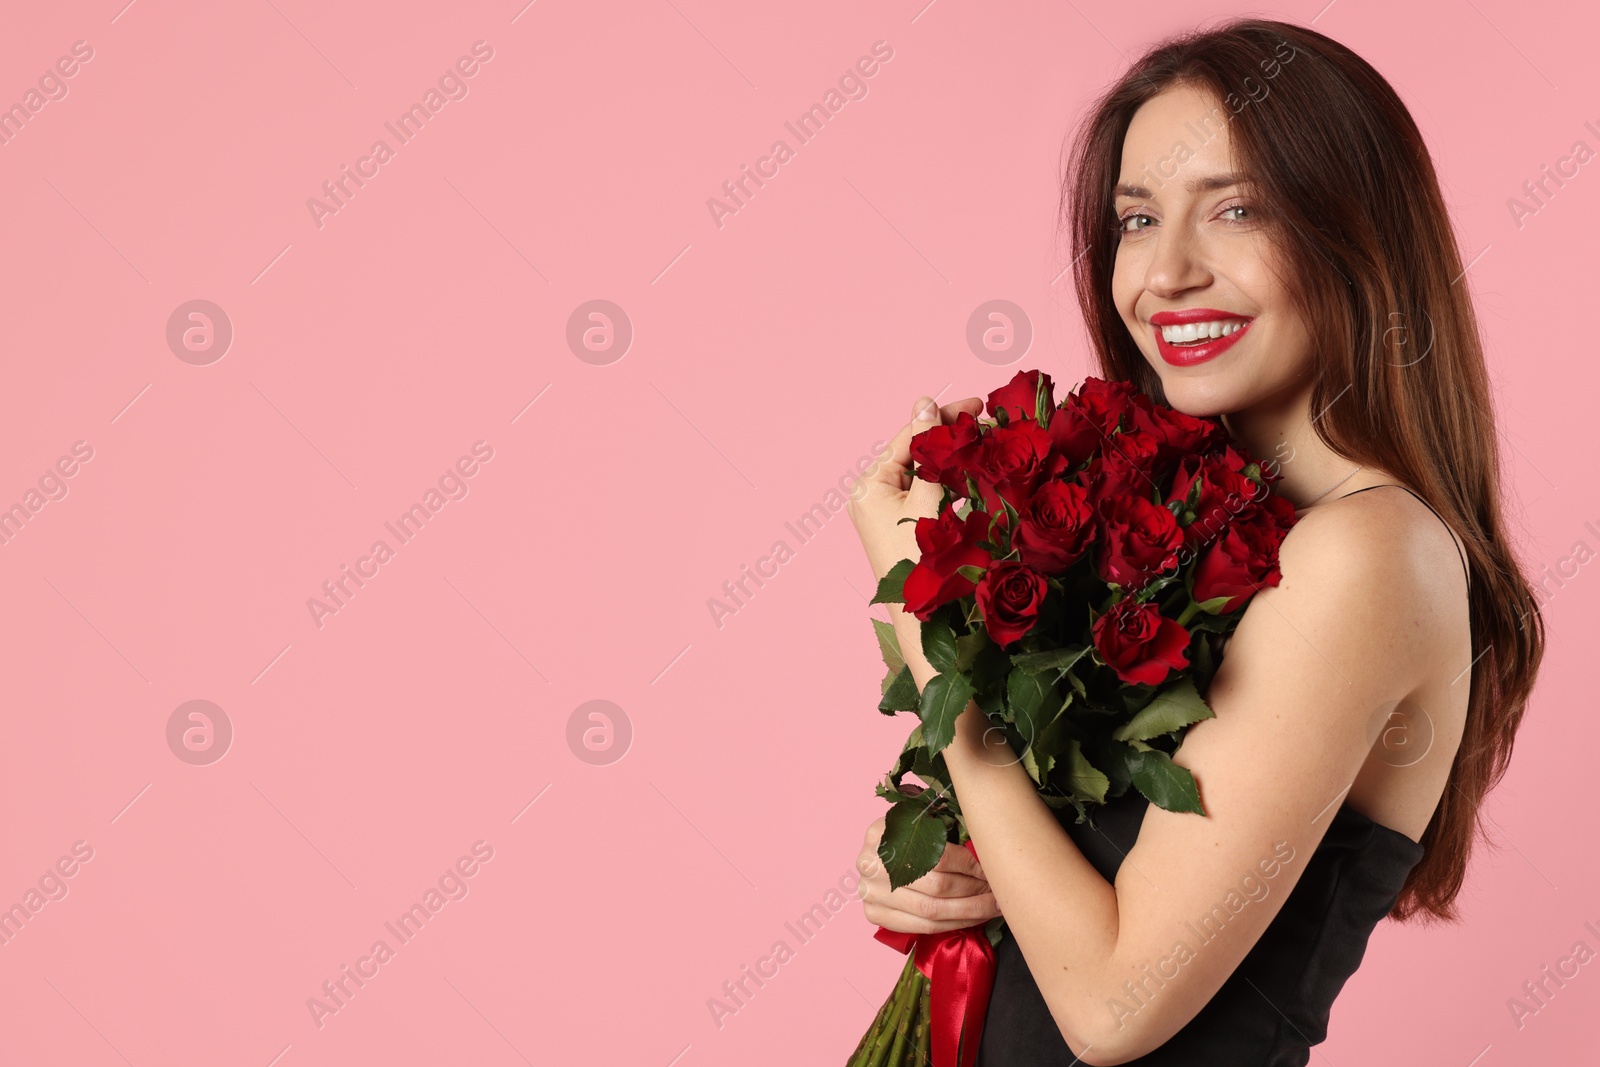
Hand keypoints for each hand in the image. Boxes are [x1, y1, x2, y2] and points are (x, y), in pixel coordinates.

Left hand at [845, 395, 983, 584]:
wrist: (922, 621)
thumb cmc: (921, 562)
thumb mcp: (927, 501)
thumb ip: (929, 452)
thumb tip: (925, 402)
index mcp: (870, 485)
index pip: (909, 436)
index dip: (944, 418)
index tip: (979, 406)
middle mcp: (873, 494)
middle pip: (918, 452)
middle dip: (954, 439)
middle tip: (991, 424)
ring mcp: (886, 510)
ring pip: (926, 473)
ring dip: (957, 460)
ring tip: (990, 447)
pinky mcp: (902, 524)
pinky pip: (927, 493)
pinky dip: (951, 484)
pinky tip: (976, 477)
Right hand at [855, 815, 1001, 933]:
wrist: (875, 857)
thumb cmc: (904, 836)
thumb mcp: (918, 823)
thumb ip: (943, 832)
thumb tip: (986, 849)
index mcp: (882, 833)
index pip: (936, 855)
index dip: (969, 865)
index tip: (991, 870)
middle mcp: (870, 864)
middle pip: (935, 886)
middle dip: (974, 891)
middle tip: (997, 891)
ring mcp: (869, 892)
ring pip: (931, 911)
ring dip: (969, 911)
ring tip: (992, 907)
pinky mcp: (874, 914)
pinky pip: (922, 927)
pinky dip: (953, 925)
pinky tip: (973, 919)